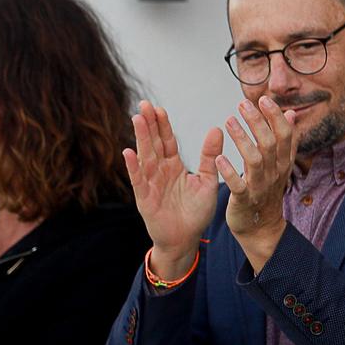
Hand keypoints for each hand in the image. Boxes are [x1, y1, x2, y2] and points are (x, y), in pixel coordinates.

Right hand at [123, 101, 222, 279]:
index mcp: (174, 166)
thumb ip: (210, 157)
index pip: (167, 141)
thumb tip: (217, 129)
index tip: (159, 108)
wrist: (186, 239)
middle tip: (144, 105)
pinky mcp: (145, 199)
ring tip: (137, 119)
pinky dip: (133, 167)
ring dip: (140, 138)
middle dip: (149, 124)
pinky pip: (138, 180)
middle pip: (153, 143)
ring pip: (145, 157)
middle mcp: (160, 172)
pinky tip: (128, 152)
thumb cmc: (195, 213)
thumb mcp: (207, 181)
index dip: (163, 125)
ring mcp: (150, 184)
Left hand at [216, 96, 298, 269]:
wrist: (262, 228)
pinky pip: (238, 186)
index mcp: (282, 163)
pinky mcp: (245, 201)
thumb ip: (285, 140)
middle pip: (269, 143)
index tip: (263, 99)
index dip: (275, 117)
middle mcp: (274, 173)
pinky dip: (229, 172)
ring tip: (229, 121)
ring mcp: (260, 187)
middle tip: (242, 104)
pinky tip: (219, 157)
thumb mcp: (280, 165)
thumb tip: (291, 114)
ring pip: (255, 160)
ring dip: (242, 139)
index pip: (284, 135)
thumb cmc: (267, 192)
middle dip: (257, 122)